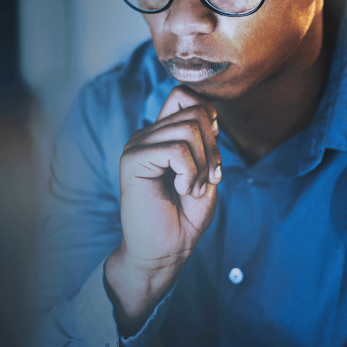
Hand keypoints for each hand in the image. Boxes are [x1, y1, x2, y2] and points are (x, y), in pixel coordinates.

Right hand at [106, 86, 221, 332]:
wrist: (165, 251)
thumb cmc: (185, 216)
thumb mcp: (205, 171)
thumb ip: (204, 140)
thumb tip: (208, 113)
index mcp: (161, 134)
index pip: (184, 95)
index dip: (208, 117)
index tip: (211, 155)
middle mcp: (146, 134)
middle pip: (195, 111)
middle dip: (213, 147)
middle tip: (208, 179)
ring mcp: (137, 145)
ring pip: (188, 129)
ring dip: (202, 163)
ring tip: (191, 188)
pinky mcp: (132, 160)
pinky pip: (176, 150)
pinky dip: (189, 172)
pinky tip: (180, 190)